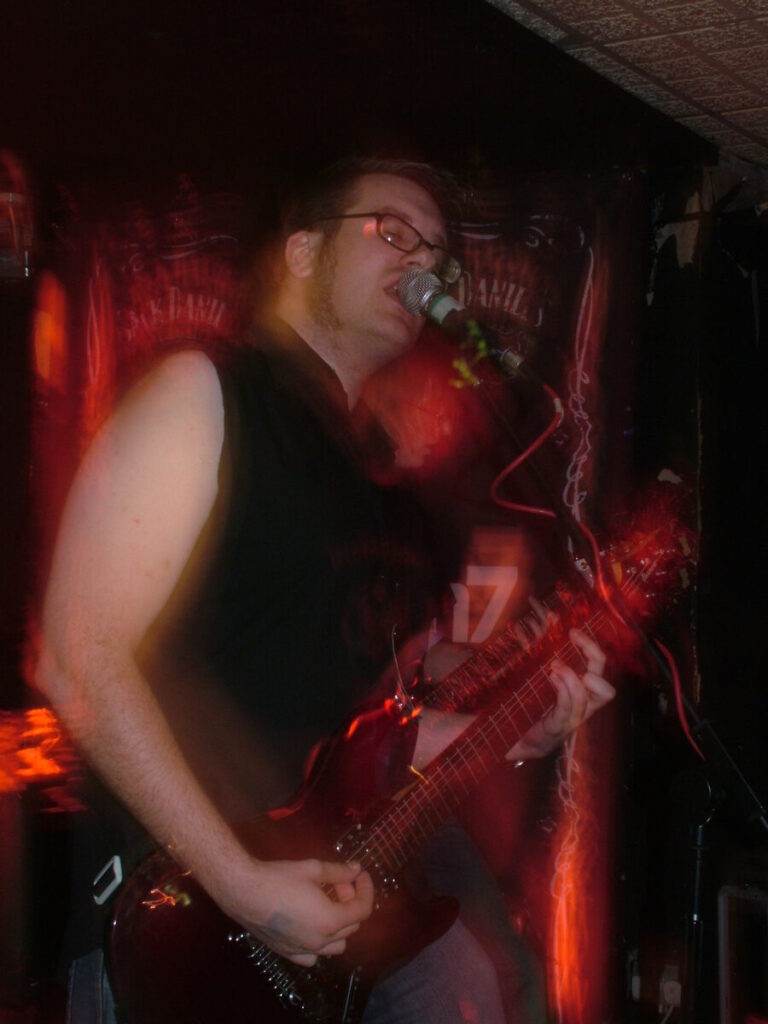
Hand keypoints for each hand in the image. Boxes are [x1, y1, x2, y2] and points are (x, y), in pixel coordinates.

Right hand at [211, 857, 374, 966]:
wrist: (244, 892)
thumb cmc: (279, 878)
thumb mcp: (313, 869)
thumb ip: (339, 872)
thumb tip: (356, 870)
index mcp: (330, 921)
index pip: (363, 910)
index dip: (366, 889)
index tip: (360, 874)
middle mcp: (320, 942)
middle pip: (352, 926)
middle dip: (351, 902)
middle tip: (339, 883)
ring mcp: (304, 951)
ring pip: (336, 945)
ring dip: (340, 925)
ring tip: (327, 903)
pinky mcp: (288, 953)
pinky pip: (314, 956)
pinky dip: (320, 943)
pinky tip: (311, 924)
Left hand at [507, 628, 614, 759]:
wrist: (516, 740)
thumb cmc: (530, 705)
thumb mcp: (536, 674)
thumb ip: (542, 648)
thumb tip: (548, 615)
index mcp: (582, 690)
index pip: (599, 664)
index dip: (591, 646)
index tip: (572, 630)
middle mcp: (583, 704)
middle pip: (603, 675)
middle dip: (591, 652)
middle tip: (573, 635)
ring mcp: (573, 717)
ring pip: (590, 694)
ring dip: (572, 674)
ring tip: (553, 665)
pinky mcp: (558, 727)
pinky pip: (568, 709)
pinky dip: (563, 690)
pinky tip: (551, 678)